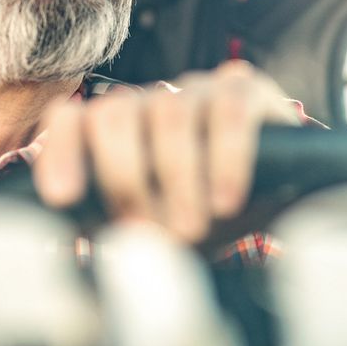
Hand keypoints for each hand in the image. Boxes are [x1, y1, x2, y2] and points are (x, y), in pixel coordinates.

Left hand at [31, 60, 304, 239]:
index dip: (63, 151)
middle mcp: (154, 100)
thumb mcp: (156, 230)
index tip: (63, 197)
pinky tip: (225, 201)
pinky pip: (229, 112)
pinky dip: (224, 159)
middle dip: (125, 178)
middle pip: (116, 115)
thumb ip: (116, 231)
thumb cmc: (207, 216)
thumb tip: (77, 256)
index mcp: (120, 129)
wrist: (283, 201)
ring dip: (175, 179)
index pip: (74, 119)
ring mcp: (200, 89)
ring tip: (189, 229)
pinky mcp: (248, 89)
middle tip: (146, 229)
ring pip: (170, 114)